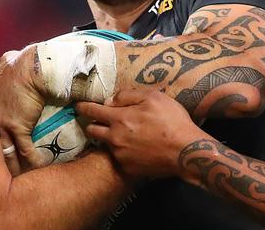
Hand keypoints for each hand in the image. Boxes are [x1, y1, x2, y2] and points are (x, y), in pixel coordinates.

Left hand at [0, 45, 46, 168]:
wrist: (32, 67)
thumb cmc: (19, 64)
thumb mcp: (0, 63)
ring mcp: (1, 124)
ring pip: (4, 152)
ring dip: (11, 166)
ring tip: (15, 179)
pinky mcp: (18, 128)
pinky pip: (25, 151)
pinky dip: (33, 161)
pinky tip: (38, 168)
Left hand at [76, 89, 205, 177]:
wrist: (186, 152)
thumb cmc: (172, 120)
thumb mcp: (153, 97)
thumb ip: (127, 96)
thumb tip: (109, 101)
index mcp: (118, 119)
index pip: (91, 111)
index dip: (82, 107)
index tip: (77, 106)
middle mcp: (114, 138)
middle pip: (92, 131)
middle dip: (92, 124)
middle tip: (99, 121)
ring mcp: (120, 155)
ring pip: (106, 145)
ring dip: (109, 138)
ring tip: (122, 136)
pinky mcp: (128, 169)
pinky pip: (119, 157)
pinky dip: (123, 152)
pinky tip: (135, 149)